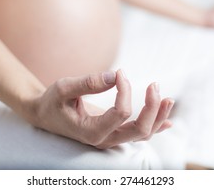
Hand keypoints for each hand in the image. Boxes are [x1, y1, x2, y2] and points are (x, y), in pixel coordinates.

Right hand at [21, 70, 173, 148]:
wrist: (45, 115)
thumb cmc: (52, 102)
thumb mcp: (63, 88)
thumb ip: (87, 82)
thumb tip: (113, 75)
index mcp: (91, 131)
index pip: (121, 113)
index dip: (125, 90)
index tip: (119, 73)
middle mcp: (104, 140)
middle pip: (140, 130)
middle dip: (152, 108)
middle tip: (154, 85)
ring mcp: (111, 138)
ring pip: (144, 134)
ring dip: (158, 117)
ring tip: (168, 99)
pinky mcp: (114, 132)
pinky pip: (139, 134)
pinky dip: (155, 125)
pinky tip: (168, 119)